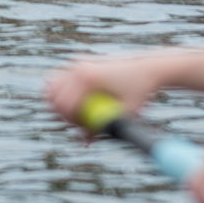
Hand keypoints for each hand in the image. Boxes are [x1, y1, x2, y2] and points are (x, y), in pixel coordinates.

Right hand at [45, 55, 171, 130]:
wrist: (149, 67)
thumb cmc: (140, 90)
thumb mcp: (125, 112)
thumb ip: (105, 126)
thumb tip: (86, 141)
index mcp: (88, 79)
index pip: (64, 103)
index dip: (68, 119)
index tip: (79, 128)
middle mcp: (80, 67)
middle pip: (55, 93)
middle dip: (61, 110)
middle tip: (75, 121)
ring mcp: (80, 62)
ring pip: (54, 83)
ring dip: (58, 99)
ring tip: (72, 112)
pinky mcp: (83, 61)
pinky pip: (63, 76)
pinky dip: (62, 89)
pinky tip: (70, 100)